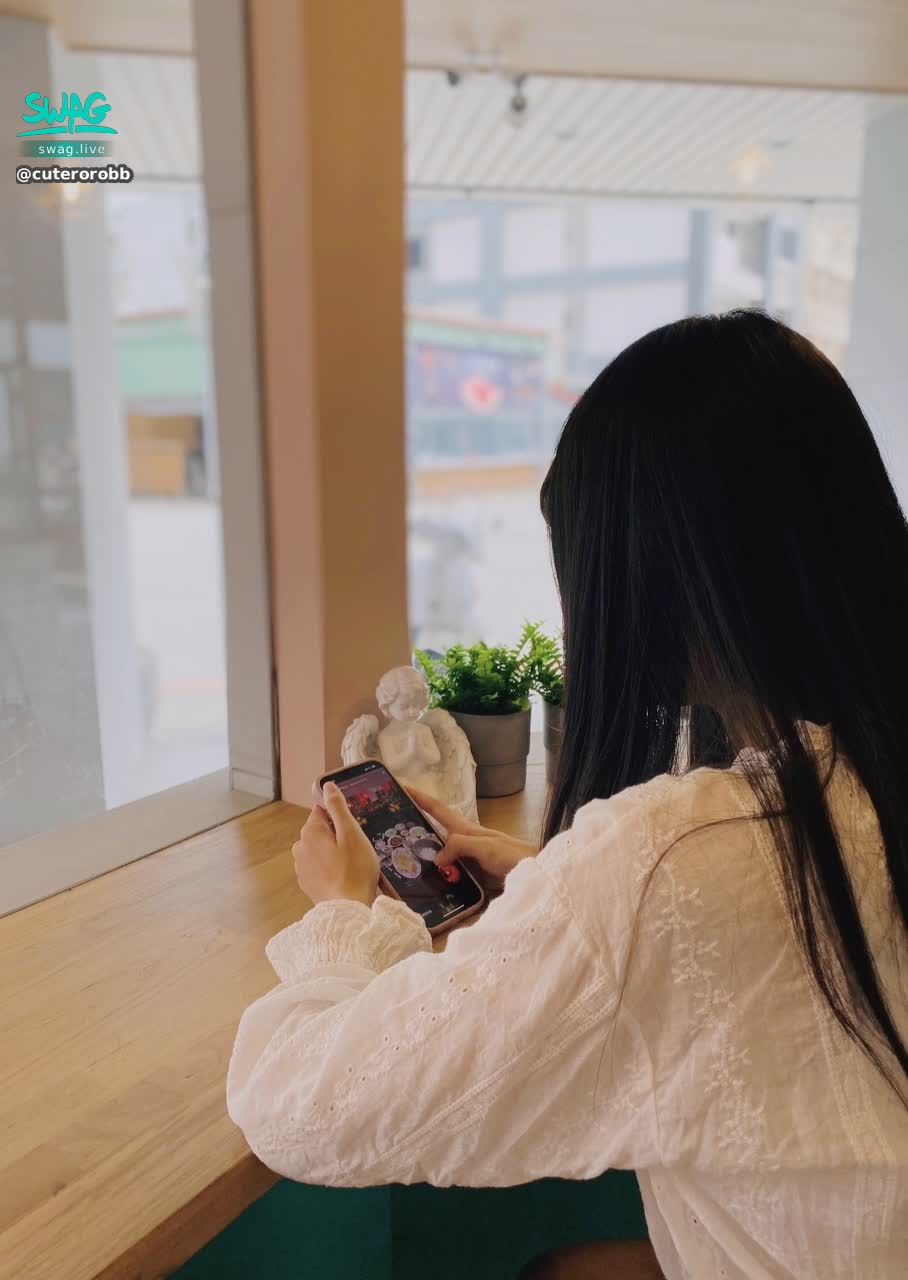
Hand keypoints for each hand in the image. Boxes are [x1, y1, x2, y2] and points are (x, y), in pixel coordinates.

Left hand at [292, 782, 378, 906]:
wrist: (349, 908)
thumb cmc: (355, 869)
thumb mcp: (351, 833)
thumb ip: (337, 807)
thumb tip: (327, 785)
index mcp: (309, 832)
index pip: (322, 811)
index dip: (340, 818)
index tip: (353, 830)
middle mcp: (299, 847)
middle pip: (320, 830)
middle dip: (336, 835)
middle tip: (355, 848)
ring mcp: (300, 867)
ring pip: (318, 849)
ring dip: (331, 851)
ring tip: (351, 864)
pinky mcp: (306, 883)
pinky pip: (318, 866)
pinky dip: (328, 867)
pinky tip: (343, 876)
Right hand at [404, 785, 536, 888]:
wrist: (537, 874)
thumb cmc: (514, 856)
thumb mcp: (485, 847)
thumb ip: (460, 846)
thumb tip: (436, 857)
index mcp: (466, 830)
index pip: (438, 809)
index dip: (419, 797)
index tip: (399, 786)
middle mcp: (464, 842)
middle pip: (433, 832)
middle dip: (413, 830)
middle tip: (390, 833)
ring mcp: (467, 859)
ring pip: (438, 855)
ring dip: (422, 857)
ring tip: (401, 863)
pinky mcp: (471, 876)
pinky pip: (447, 873)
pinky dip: (435, 877)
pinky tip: (426, 887)